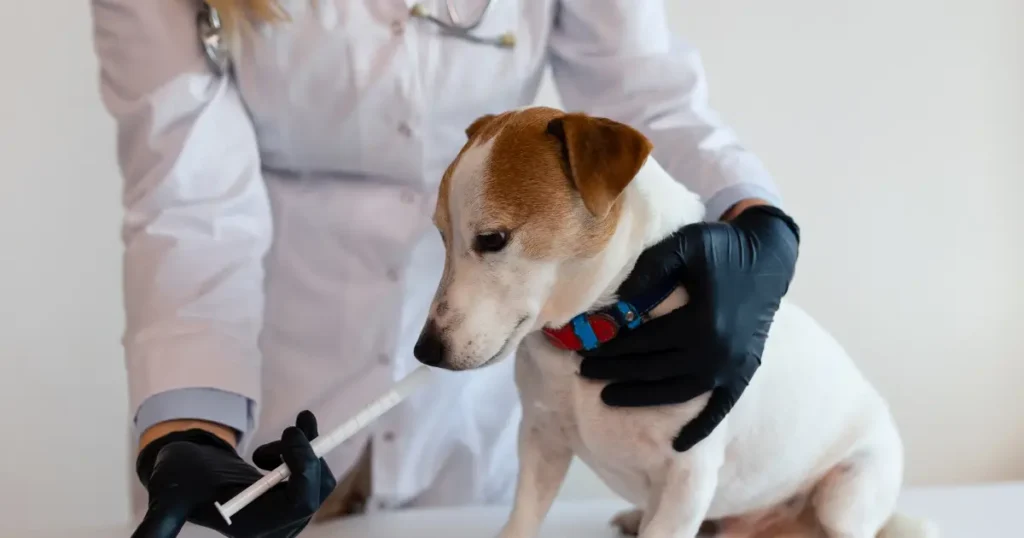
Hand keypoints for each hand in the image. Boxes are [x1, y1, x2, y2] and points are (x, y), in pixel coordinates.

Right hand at [132, 411, 335, 537]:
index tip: (291, 434)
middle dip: (308, 456)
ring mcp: (288, 512)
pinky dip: (313, 441)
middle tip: (290, 428)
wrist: (187, 468)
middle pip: (315, 492)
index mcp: (252, 529)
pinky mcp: (294, 494)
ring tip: (274, 440)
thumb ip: (157, 527)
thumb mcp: (166, 500)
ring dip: (304, 449)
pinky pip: (318, 469)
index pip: (299, 505)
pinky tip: (304, 419)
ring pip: (320, 478)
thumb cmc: (176, 481)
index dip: (303, 468)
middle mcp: (275, 527)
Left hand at [577, 204, 799, 451]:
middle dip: (614, 372)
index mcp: (701, 321)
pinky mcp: (743, 373)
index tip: (582, 349)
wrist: (768, 258)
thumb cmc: (720, 248)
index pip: (643, 342)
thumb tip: (616, 299)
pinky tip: (677, 445)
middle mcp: (717, 351)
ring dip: (641, 397)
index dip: (610, 347)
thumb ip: (650, 268)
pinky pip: (719, 409)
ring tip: (608, 396)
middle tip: (583, 372)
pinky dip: (699, 428)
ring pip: (677, 392)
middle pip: (654, 369)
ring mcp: (732, 366)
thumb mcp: (684, 244)